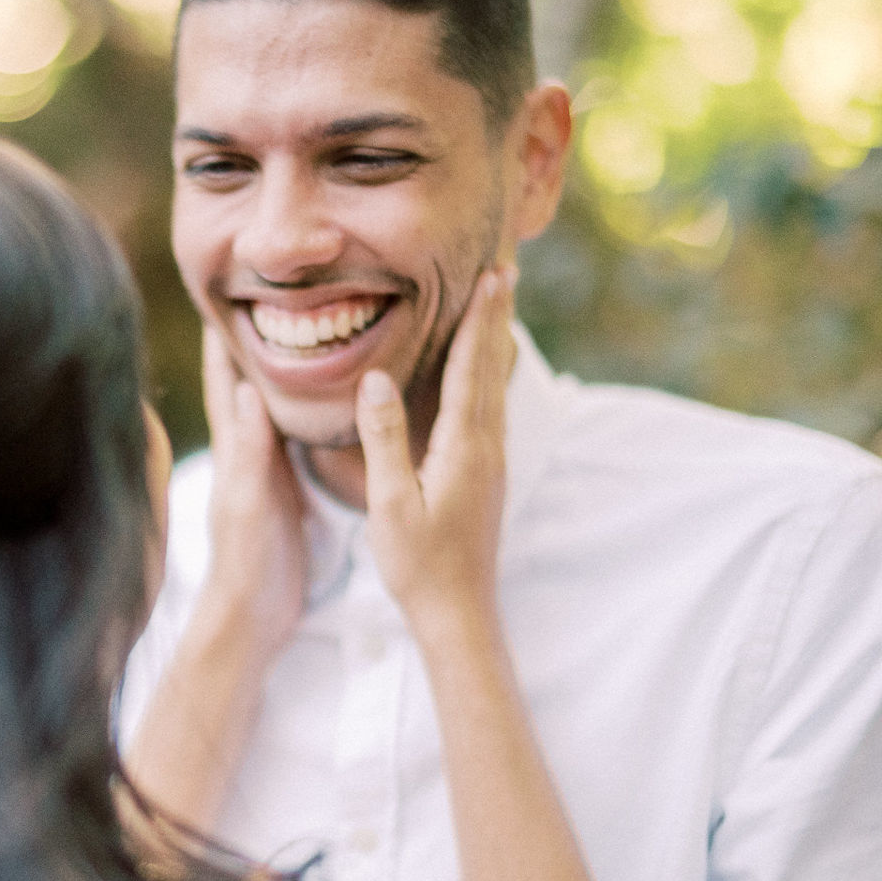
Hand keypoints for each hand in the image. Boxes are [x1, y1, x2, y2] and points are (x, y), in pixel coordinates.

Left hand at [197, 326, 307, 662]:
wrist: (252, 615)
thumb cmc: (248, 563)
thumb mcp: (251, 504)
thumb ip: (249, 451)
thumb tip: (249, 389)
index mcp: (235, 452)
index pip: (225, 383)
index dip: (224, 340)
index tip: (227, 294)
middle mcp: (246, 455)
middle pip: (247, 385)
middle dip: (254, 345)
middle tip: (270, 303)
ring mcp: (263, 472)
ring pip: (271, 410)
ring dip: (281, 376)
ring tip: (300, 337)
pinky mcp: (284, 491)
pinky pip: (293, 439)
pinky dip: (303, 414)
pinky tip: (319, 404)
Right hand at [355, 266, 517, 635]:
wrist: (459, 613)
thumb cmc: (419, 565)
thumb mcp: (391, 503)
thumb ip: (384, 439)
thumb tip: (375, 380)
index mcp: (464, 448)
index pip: (472, 368)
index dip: (479, 318)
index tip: (491, 274)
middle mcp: (486, 447)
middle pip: (493, 366)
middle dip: (497, 315)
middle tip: (506, 267)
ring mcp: (490, 460)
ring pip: (496, 385)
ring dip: (496, 339)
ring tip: (499, 303)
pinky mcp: (484, 473)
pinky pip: (489, 406)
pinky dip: (488, 372)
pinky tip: (484, 369)